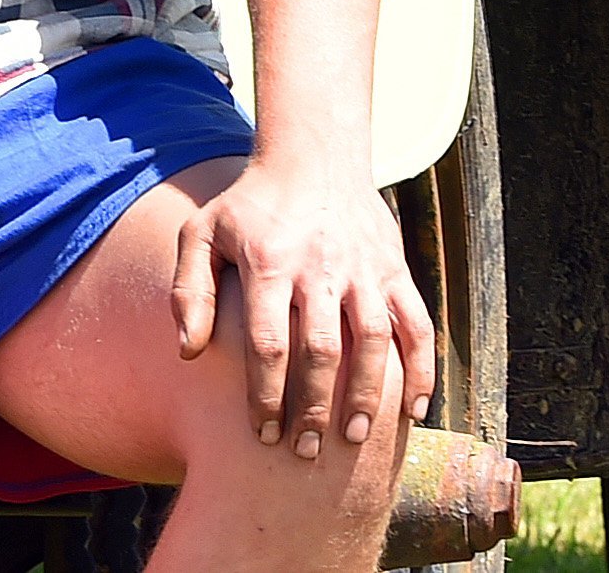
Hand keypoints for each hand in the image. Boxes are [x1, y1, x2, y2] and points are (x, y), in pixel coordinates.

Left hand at [170, 160, 435, 458]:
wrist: (313, 158)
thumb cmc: (249, 206)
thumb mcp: (203, 234)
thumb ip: (190, 291)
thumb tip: (188, 353)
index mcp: (268, 261)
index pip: (268, 342)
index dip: (266, 394)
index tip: (263, 433)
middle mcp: (319, 266)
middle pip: (322, 349)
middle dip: (314, 406)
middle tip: (306, 450)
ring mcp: (363, 268)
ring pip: (373, 340)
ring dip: (367, 394)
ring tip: (354, 437)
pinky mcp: (395, 269)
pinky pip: (417, 324)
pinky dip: (420, 368)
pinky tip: (413, 409)